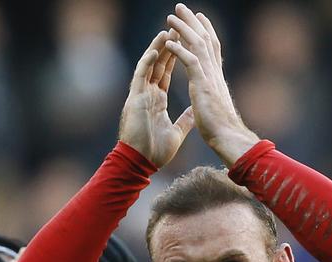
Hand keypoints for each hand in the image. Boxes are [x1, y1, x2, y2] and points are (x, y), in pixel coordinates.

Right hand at [119, 30, 193, 167]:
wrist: (141, 163)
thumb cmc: (155, 152)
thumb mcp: (176, 133)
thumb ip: (185, 120)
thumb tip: (196, 111)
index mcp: (157, 101)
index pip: (166, 73)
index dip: (174, 57)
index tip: (183, 42)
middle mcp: (148, 94)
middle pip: (159, 65)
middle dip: (168, 47)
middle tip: (177, 28)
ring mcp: (141, 95)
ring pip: (149, 66)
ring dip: (158, 48)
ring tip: (167, 32)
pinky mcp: (135, 98)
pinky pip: (141, 75)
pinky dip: (148, 61)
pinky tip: (156, 49)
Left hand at [166, 4, 258, 166]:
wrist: (227, 137)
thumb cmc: (221, 129)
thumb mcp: (214, 110)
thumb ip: (212, 101)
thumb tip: (212, 103)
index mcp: (215, 78)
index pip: (211, 49)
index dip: (205, 32)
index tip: (198, 19)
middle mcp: (214, 72)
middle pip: (204, 39)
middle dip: (193, 22)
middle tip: (181, 7)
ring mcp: (209, 77)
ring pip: (197, 45)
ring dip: (183, 29)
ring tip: (171, 16)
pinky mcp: (202, 85)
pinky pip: (190, 61)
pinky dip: (180, 50)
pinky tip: (170, 41)